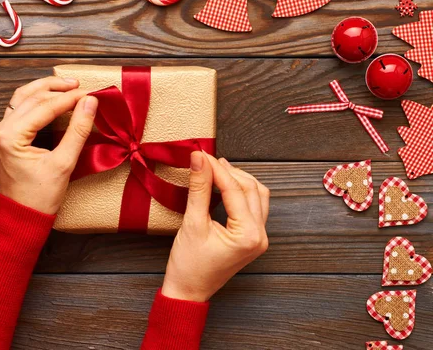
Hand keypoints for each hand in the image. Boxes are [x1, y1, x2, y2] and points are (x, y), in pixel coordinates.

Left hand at [0, 77, 97, 214]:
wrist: (23, 217)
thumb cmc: (41, 197)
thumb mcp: (64, 164)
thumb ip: (78, 131)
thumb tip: (90, 102)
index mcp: (9, 137)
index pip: (44, 107)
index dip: (69, 98)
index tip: (91, 93)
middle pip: (30, 97)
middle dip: (57, 89)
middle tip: (81, 87)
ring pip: (22, 99)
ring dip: (45, 90)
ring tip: (68, 87)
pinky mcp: (3, 137)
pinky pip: (19, 110)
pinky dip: (37, 101)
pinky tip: (53, 99)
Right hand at [161, 152, 268, 301]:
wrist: (187, 292)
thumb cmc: (189, 266)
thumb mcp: (192, 223)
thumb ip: (199, 188)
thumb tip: (199, 159)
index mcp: (249, 235)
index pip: (235, 190)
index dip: (216, 169)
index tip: (200, 154)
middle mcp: (260, 236)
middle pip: (251, 189)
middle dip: (229, 171)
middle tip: (206, 160)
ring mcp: (259, 238)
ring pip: (257, 195)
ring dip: (238, 179)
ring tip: (215, 168)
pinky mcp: (252, 238)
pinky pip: (253, 207)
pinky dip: (240, 192)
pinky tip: (224, 185)